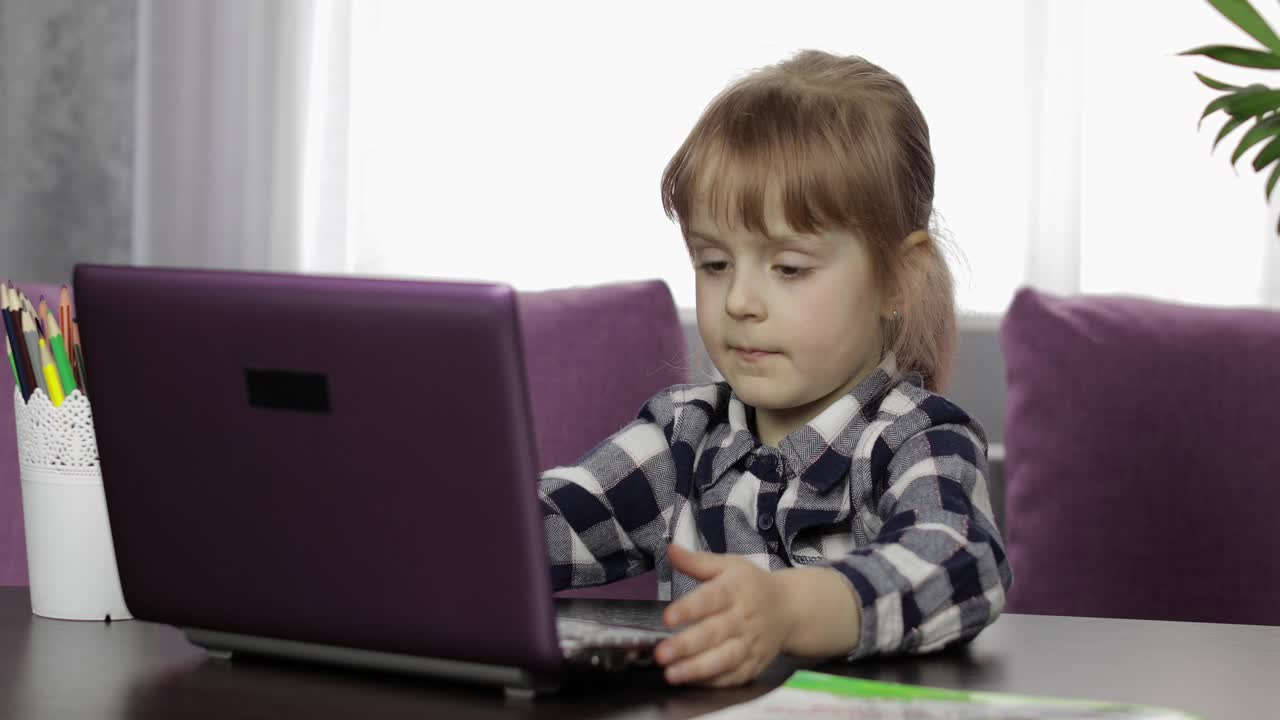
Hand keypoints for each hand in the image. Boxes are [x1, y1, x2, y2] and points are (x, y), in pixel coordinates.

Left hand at [654, 543, 790, 686]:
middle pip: (714, 634)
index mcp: (734, 590)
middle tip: (661, 654)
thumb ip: (697, 561)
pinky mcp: (754, 664)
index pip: (710, 599)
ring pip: (724, 659)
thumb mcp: (728, 565)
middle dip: (686, 646)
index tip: (667, 617)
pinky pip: (735, 676)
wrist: (791, 609)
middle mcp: (742, 619)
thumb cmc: (754, 585)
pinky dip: (715, 682)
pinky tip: (692, 682)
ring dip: (698, 669)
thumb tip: (670, 549)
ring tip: (672, 674)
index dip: (688, 609)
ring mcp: (750, 644)